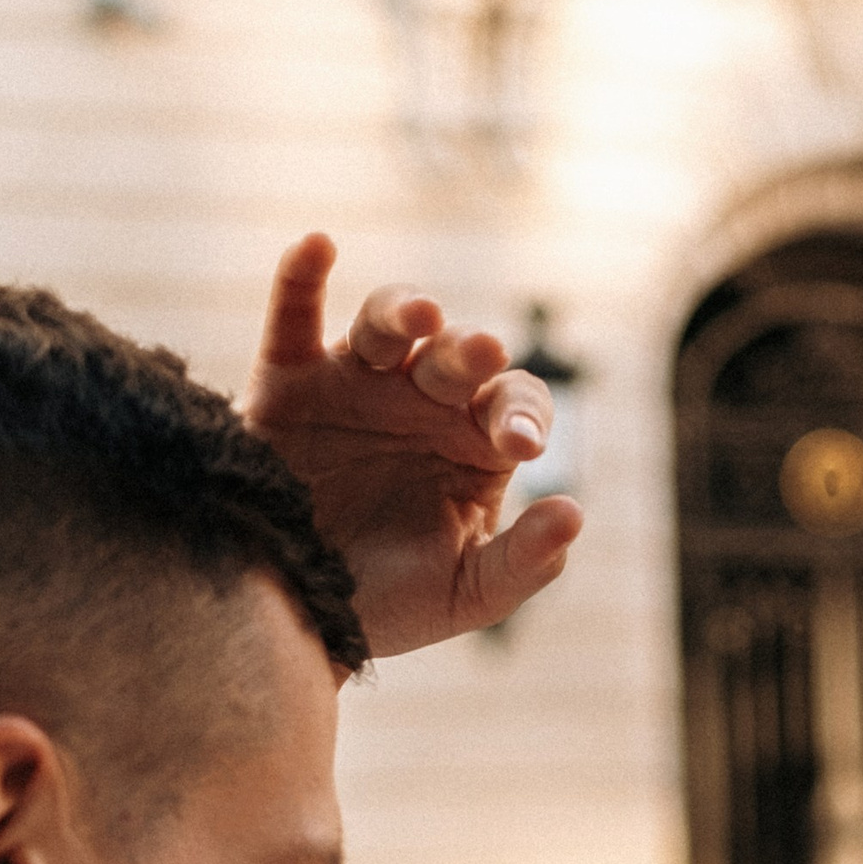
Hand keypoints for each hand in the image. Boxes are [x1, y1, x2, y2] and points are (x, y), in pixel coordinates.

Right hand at [243, 234, 583, 656]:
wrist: (291, 618)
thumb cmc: (386, 606)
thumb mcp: (463, 596)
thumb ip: (523, 563)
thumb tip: (574, 513)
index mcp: (474, 441)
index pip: (515, 402)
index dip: (521, 413)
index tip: (515, 443)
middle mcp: (421, 399)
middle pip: (455, 354)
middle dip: (468, 354)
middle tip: (478, 356)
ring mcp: (356, 382)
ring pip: (387, 323)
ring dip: (403, 310)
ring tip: (419, 318)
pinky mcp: (288, 379)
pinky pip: (295, 315)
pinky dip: (301, 274)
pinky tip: (319, 245)